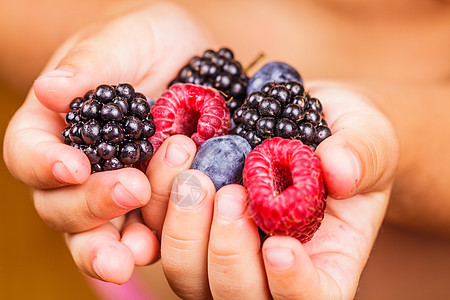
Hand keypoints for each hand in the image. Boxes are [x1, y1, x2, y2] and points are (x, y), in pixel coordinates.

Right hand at [3, 2, 212, 283]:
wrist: (189, 62)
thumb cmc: (145, 45)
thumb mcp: (122, 42)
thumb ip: (90, 66)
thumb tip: (51, 90)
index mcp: (55, 128)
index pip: (28, 154)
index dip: (45, 165)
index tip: (75, 166)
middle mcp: (79, 170)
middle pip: (61, 207)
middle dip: (92, 206)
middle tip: (131, 190)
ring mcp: (115, 193)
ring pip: (98, 234)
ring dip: (118, 244)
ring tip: (143, 242)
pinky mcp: (153, 207)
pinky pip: (146, 236)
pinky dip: (152, 245)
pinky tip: (164, 245)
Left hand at [155, 81, 398, 298]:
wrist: (298, 119)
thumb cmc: (342, 136)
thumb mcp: (366, 136)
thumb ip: (360, 154)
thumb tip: (340, 171)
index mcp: (324, 261)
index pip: (314, 299)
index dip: (294, 287)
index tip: (280, 247)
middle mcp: (268, 269)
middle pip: (239, 298)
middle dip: (228, 254)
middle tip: (228, 195)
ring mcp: (222, 252)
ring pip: (189, 276)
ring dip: (184, 233)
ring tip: (193, 175)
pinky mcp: (190, 225)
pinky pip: (157, 236)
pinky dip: (155, 208)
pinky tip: (172, 161)